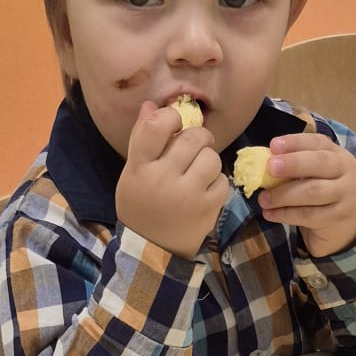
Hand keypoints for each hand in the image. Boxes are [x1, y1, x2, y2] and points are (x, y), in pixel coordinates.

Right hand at [115, 101, 228, 258]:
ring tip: (198, 171)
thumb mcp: (132, 174)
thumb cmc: (141, 205)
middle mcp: (163, 180)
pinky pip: (222, 180)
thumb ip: (141, 139)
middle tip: (193, 147)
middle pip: (192, 137)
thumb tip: (152, 105)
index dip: (170, 116)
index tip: (174, 123)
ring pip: (211, 158)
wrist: (153, 250)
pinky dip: (216, 182)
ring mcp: (188, 196)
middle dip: (197, 137)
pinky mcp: (208, 209)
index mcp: (139, 168)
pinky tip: (204, 190)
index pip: (156, 126)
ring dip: (208, 160)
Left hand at [258, 131, 355, 258]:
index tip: (273, 146)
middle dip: (292, 164)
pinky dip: (285, 214)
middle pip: (320, 163)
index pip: (317, 142)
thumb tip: (263, 163)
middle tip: (269, 168)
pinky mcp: (338, 217)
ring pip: (313, 191)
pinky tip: (269, 214)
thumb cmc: (321, 194)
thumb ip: (295, 167)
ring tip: (263, 199)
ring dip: (283, 195)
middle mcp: (346, 171)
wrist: (343, 227)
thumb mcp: (314, 175)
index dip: (295, 142)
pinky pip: (308, 215)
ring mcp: (345, 195)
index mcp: (337, 154)